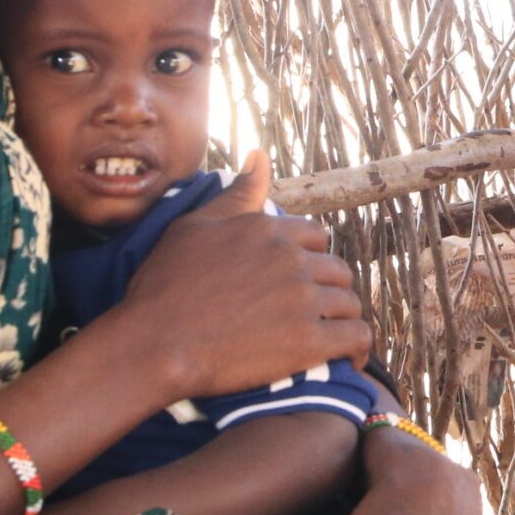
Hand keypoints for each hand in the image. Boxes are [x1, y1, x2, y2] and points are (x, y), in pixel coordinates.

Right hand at [109, 151, 370, 397]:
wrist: (156, 343)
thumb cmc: (166, 285)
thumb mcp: (195, 226)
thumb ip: (237, 193)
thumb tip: (260, 155)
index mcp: (269, 230)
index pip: (316, 237)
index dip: (310, 259)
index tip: (299, 280)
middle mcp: (292, 260)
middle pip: (337, 270)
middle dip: (328, 289)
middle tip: (313, 311)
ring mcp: (303, 300)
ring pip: (349, 303)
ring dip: (341, 318)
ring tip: (329, 336)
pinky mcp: (309, 341)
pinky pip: (356, 337)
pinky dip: (358, 348)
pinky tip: (349, 359)